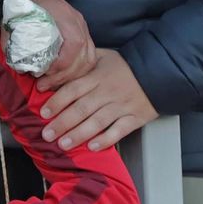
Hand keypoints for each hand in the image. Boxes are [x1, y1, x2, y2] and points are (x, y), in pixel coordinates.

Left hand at [18, 0, 95, 90]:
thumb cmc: (22, 5)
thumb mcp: (13, 20)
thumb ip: (13, 41)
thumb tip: (19, 67)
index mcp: (62, 13)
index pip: (74, 43)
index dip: (63, 63)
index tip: (45, 73)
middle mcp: (77, 19)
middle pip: (83, 55)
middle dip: (65, 76)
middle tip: (44, 85)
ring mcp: (82, 26)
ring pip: (89, 58)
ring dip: (72, 76)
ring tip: (51, 84)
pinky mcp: (82, 33)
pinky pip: (88, 56)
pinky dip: (77, 71)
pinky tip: (62, 78)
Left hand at [40, 49, 157, 151]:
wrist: (159, 72)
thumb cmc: (126, 66)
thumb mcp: (104, 56)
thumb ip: (83, 62)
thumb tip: (57, 67)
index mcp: (98, 76)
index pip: (73, 89)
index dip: (57, 101)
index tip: (43, 112)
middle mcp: (108, 92)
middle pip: (82, 108)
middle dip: (62, 123)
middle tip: (47, 134)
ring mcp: (121, 106)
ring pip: (97, 122)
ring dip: (79, 134)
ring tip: (63, 144)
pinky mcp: (134, 118)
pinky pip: (119, 130)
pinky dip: (106, 139)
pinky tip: (92, 147)